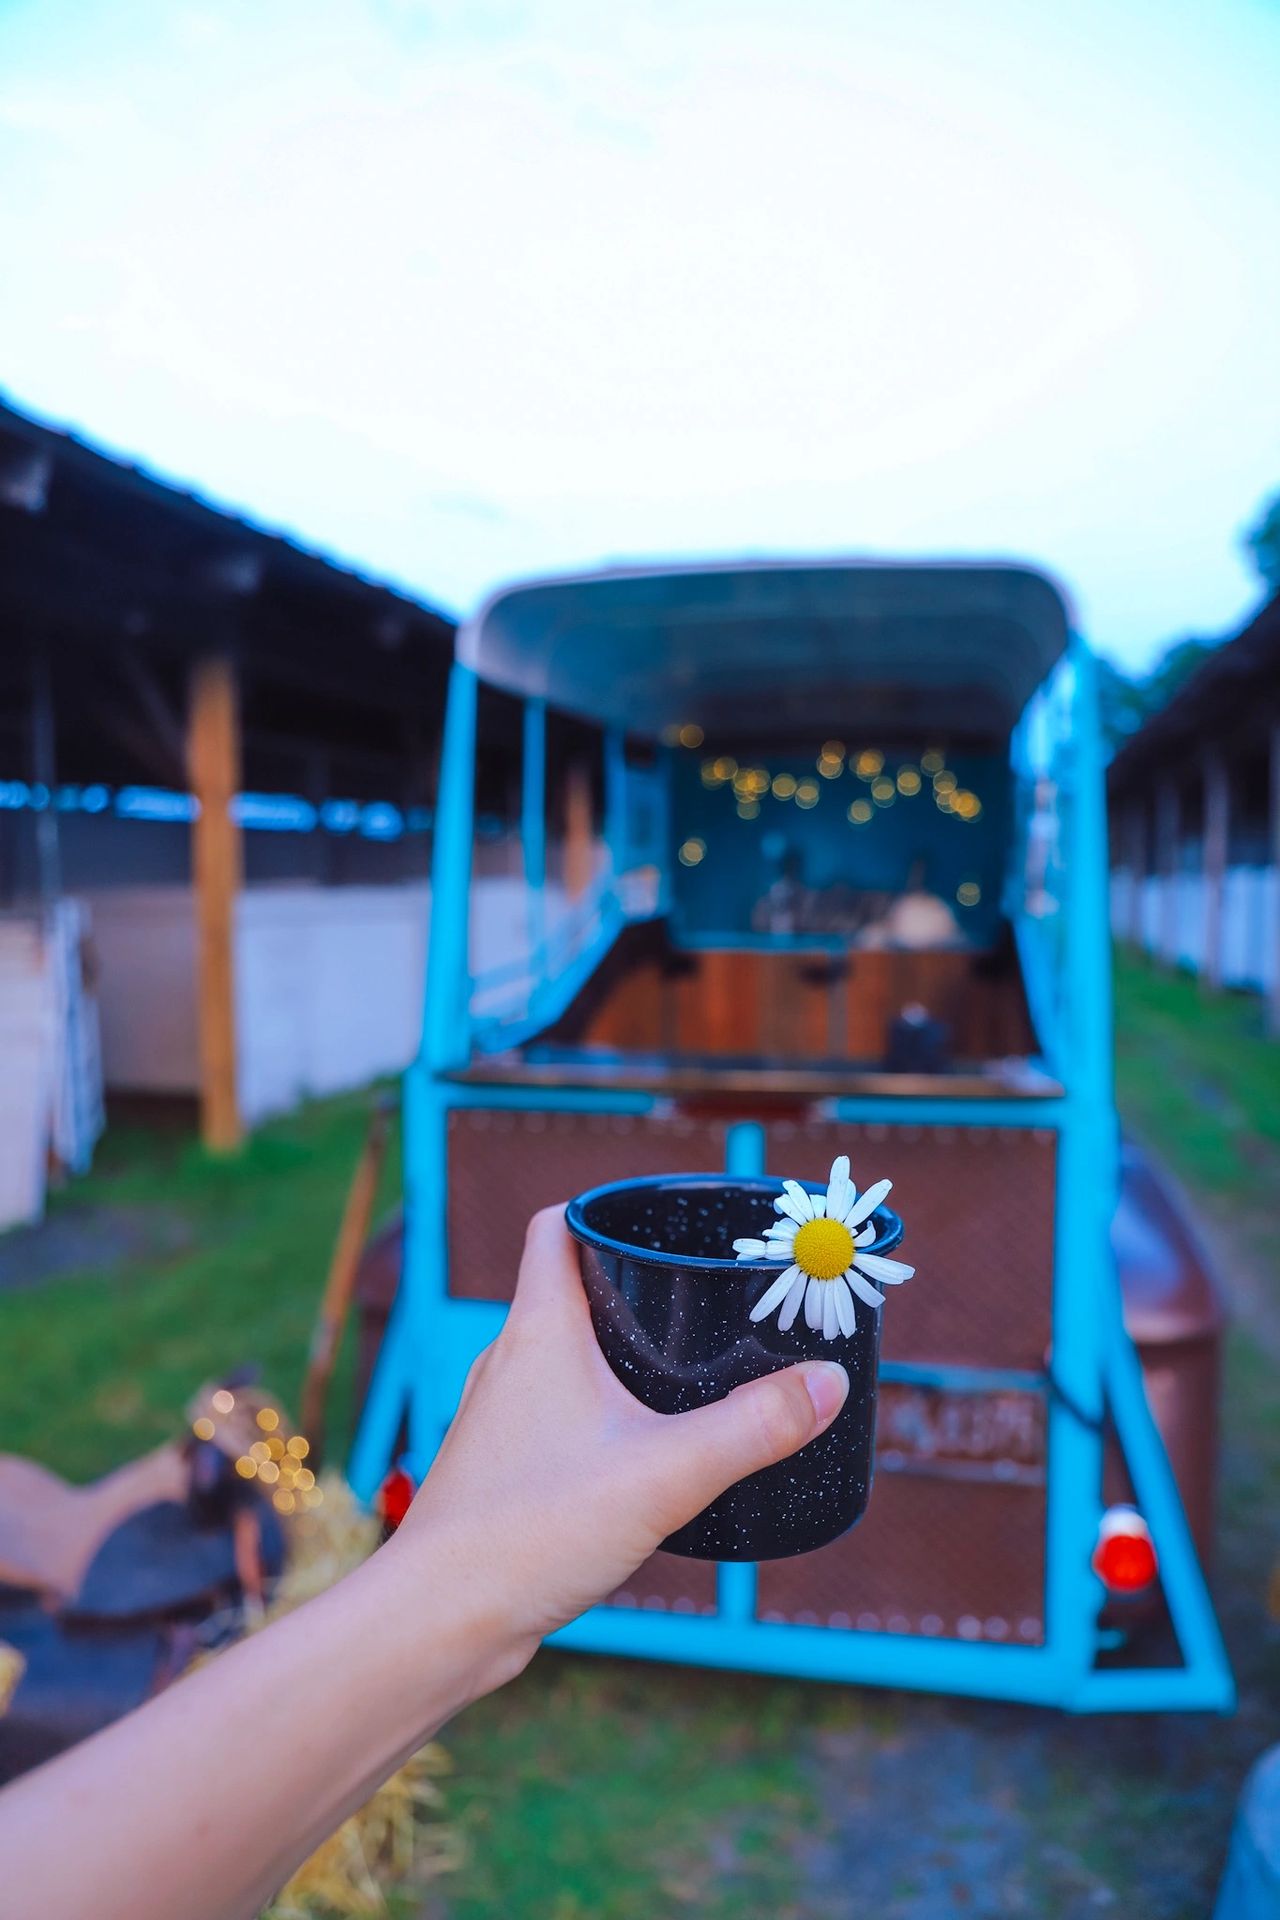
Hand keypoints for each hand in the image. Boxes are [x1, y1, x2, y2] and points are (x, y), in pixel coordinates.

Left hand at [392, 1205, 848, 1668]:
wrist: (440, 1619)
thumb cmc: (532, 1530)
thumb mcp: (665, 1473)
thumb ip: (753, 1428)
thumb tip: (827, 1383)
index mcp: (538, 1330)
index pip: (557, 1227)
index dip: (604, 1209)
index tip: (662, 1221)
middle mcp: (508, 1360)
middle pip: (564, 1288)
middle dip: (629, 1283)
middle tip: (700, 1297)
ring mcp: (497, 1416)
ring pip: (557, 1354)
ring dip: (611, 1349)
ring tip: (680, 1370)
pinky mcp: (500, 1467)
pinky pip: (551, 1410)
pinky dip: (594, 1407)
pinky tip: (637, 1449)